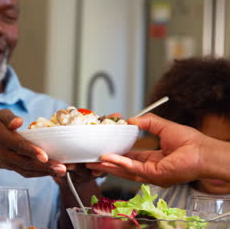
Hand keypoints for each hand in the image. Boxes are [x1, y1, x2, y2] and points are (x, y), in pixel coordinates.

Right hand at [0, 109, 65, 177]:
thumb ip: (8, 117)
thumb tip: (19, 122)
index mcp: (0, 138)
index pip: (17, 145)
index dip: (31, 151)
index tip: (45, 156)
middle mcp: (3, 153)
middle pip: (24, 162)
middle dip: (44, 167)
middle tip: (62, 168)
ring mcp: (7, 163)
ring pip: (26, 170)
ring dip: (45, 173)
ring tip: (62, 171)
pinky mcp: (11, 168)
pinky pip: (25, 173)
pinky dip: (40, 174)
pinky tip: (53, 172)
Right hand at [86, 113, 204, 186]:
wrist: (203, 151)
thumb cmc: (191, 142)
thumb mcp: (162, 126)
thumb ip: (146, 122)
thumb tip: (130, 120)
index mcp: (154, 159)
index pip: (130, 158)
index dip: (116, 155)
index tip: (103, 149)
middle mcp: (151, 169)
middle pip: (124, 168)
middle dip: (107, 164)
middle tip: (92, 161)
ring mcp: (151, 174)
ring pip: (125, 171)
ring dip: (109, 166)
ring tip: (95, 162)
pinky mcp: (154, 175)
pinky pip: (133, 169)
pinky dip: (120, 163)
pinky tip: (109, 158)